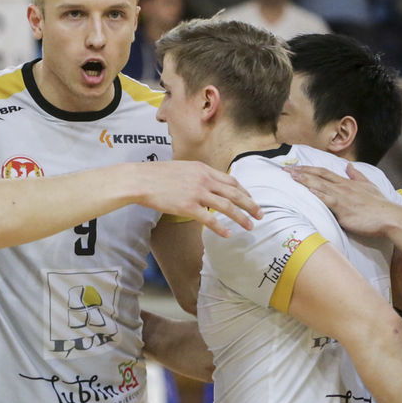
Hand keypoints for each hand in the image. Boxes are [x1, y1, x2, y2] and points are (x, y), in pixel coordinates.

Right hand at [136, 161, 260, 237]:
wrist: (141, 179)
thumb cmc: (157, 175)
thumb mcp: (183, 168)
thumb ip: (197, 176)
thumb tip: (207, 186)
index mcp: (203, 169)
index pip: (231, 180)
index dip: (244, 191)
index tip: (251, 199)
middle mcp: (204, 179)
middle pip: (235, 193)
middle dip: (250, 204)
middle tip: (261, 214)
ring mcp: (197, 193)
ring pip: (227, 206)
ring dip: (241, 217)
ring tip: (250, 226)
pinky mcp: (188, 206)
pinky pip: (210, 219)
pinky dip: (221, 227)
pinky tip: (228, 234)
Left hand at [285, 164, 399, 237]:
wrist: (389, 217)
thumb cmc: (380, 205)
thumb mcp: (369, 186)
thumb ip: (357, 176)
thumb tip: (349, 167)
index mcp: (347, 183)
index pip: (324, 172)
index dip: (309, 169)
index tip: (297, 166)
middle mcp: (342, 187)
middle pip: (318, 175)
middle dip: (301, 171)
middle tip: (285, 168)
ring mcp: (342, 197)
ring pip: (319, 185)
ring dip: (304, 180)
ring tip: (290, 176)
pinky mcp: (342, 209)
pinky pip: (326, 199)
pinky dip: (315, 194)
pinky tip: (305, 190)